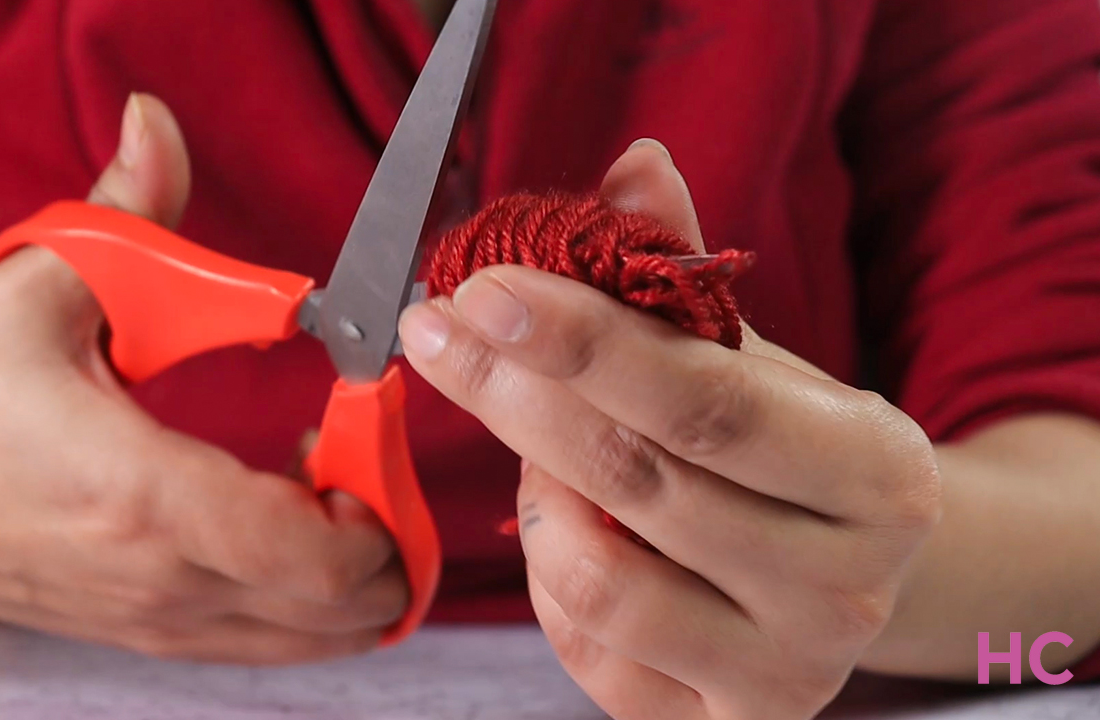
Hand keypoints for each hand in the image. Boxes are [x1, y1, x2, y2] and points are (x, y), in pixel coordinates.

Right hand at [0, 94, 406, 664]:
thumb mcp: (38, 287)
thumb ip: (124, 210)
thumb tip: (154, 124)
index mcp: (145, 496)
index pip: (316, 551)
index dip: (378, 495)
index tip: (369, 420)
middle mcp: (166, 580)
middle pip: (344, 607)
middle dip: (394, 533)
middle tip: (373, 453)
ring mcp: (165, 622)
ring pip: (322, 637)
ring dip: (365, 569)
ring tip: (344, 488)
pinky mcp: (160, 635)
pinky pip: (277, 639)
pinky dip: (319, 596)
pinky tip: (299, 523)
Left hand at [398, 140, 941, 718]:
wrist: (849, 578)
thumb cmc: (786, 455)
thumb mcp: (755, 359)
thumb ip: (687, 272)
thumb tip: (635, 163)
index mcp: (877, 474)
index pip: (706, 398)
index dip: (584, 341)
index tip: (484, 289)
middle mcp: (847, 588)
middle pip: (637, 478)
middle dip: (514, 393)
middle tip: (438, 332)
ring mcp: (786, 671)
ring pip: (595, 576)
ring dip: (539, 492)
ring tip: (543, 447)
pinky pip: (584, 641)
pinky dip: (550, 569)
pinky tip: (571, 528)